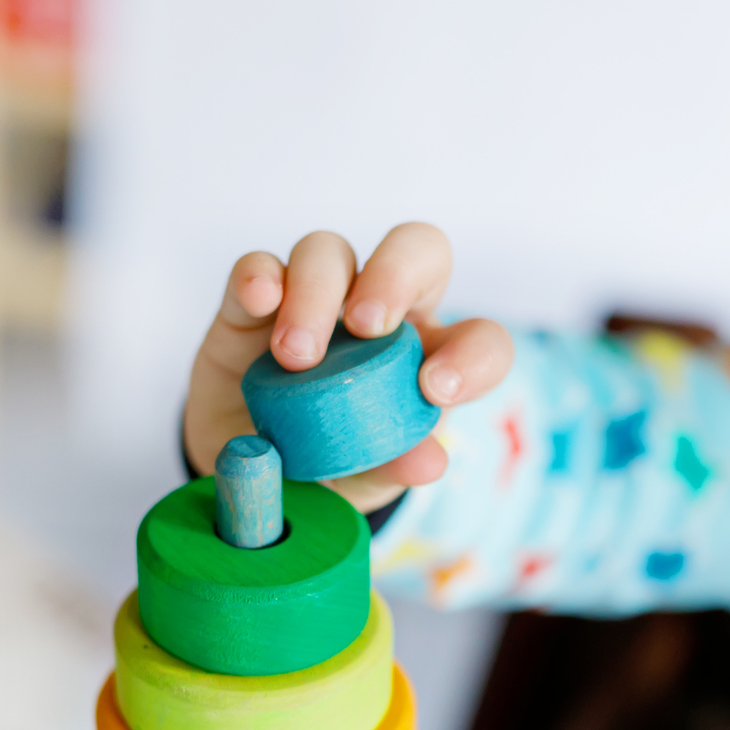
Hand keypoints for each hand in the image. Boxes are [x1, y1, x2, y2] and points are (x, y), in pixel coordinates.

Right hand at [183, 223, 515, 512]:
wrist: (251, 477)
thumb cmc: (325, 467)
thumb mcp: (365, 480)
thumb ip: (394, 469)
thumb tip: (428, 462)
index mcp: (427, 361)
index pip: (477, 338)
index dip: (472, 354)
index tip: (435, 391)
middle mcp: (380, 317)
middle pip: (415, 250)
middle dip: (397, 275)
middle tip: (368, 327)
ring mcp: (316, 300)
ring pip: (328, 252)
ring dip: (317, 293)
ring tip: (296, 358)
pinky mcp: (252, 305)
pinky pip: (259, 266)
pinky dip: (260, 276)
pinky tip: (259, 301)